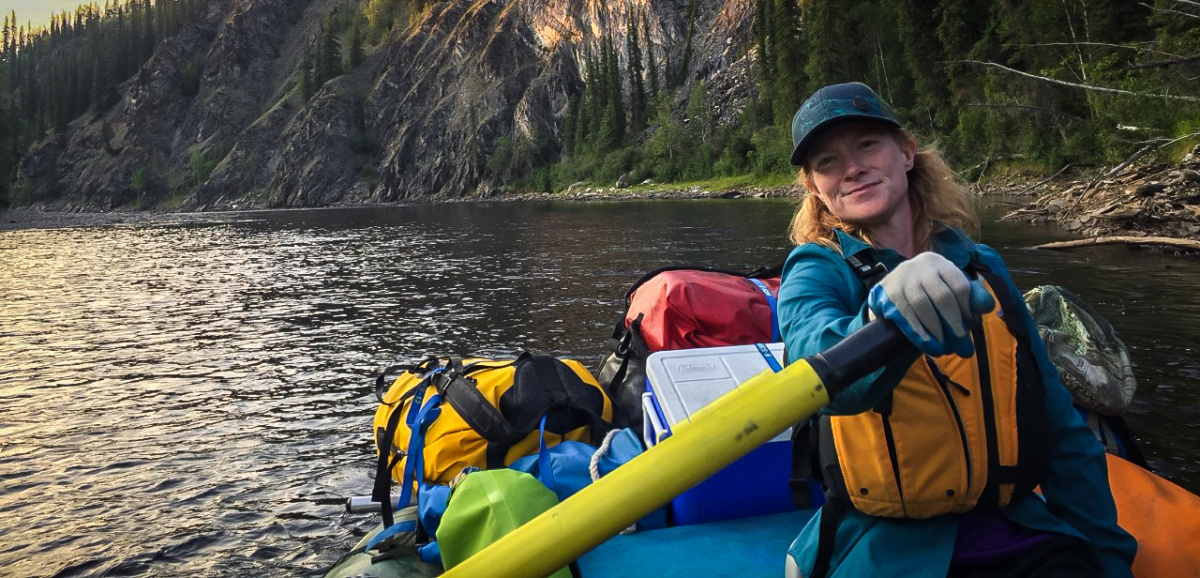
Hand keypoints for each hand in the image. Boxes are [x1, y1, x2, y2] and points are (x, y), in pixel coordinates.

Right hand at [866, 252, 994, 356]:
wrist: (890, 291)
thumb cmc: (928, 293)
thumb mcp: (950, 291)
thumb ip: (971, 298)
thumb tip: (987, 306)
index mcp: (940, 264)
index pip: (960, 286)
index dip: (967, 308)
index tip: (970, 325)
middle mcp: (920, 266)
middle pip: (942, 296)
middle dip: (954, 323)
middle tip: (962, 345)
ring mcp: (901, 278)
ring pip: (922, 305)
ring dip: (935, 330)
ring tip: (944, 348)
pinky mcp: (886, 293)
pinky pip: (904, 314)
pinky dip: (917, 331)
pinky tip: (927, 344)